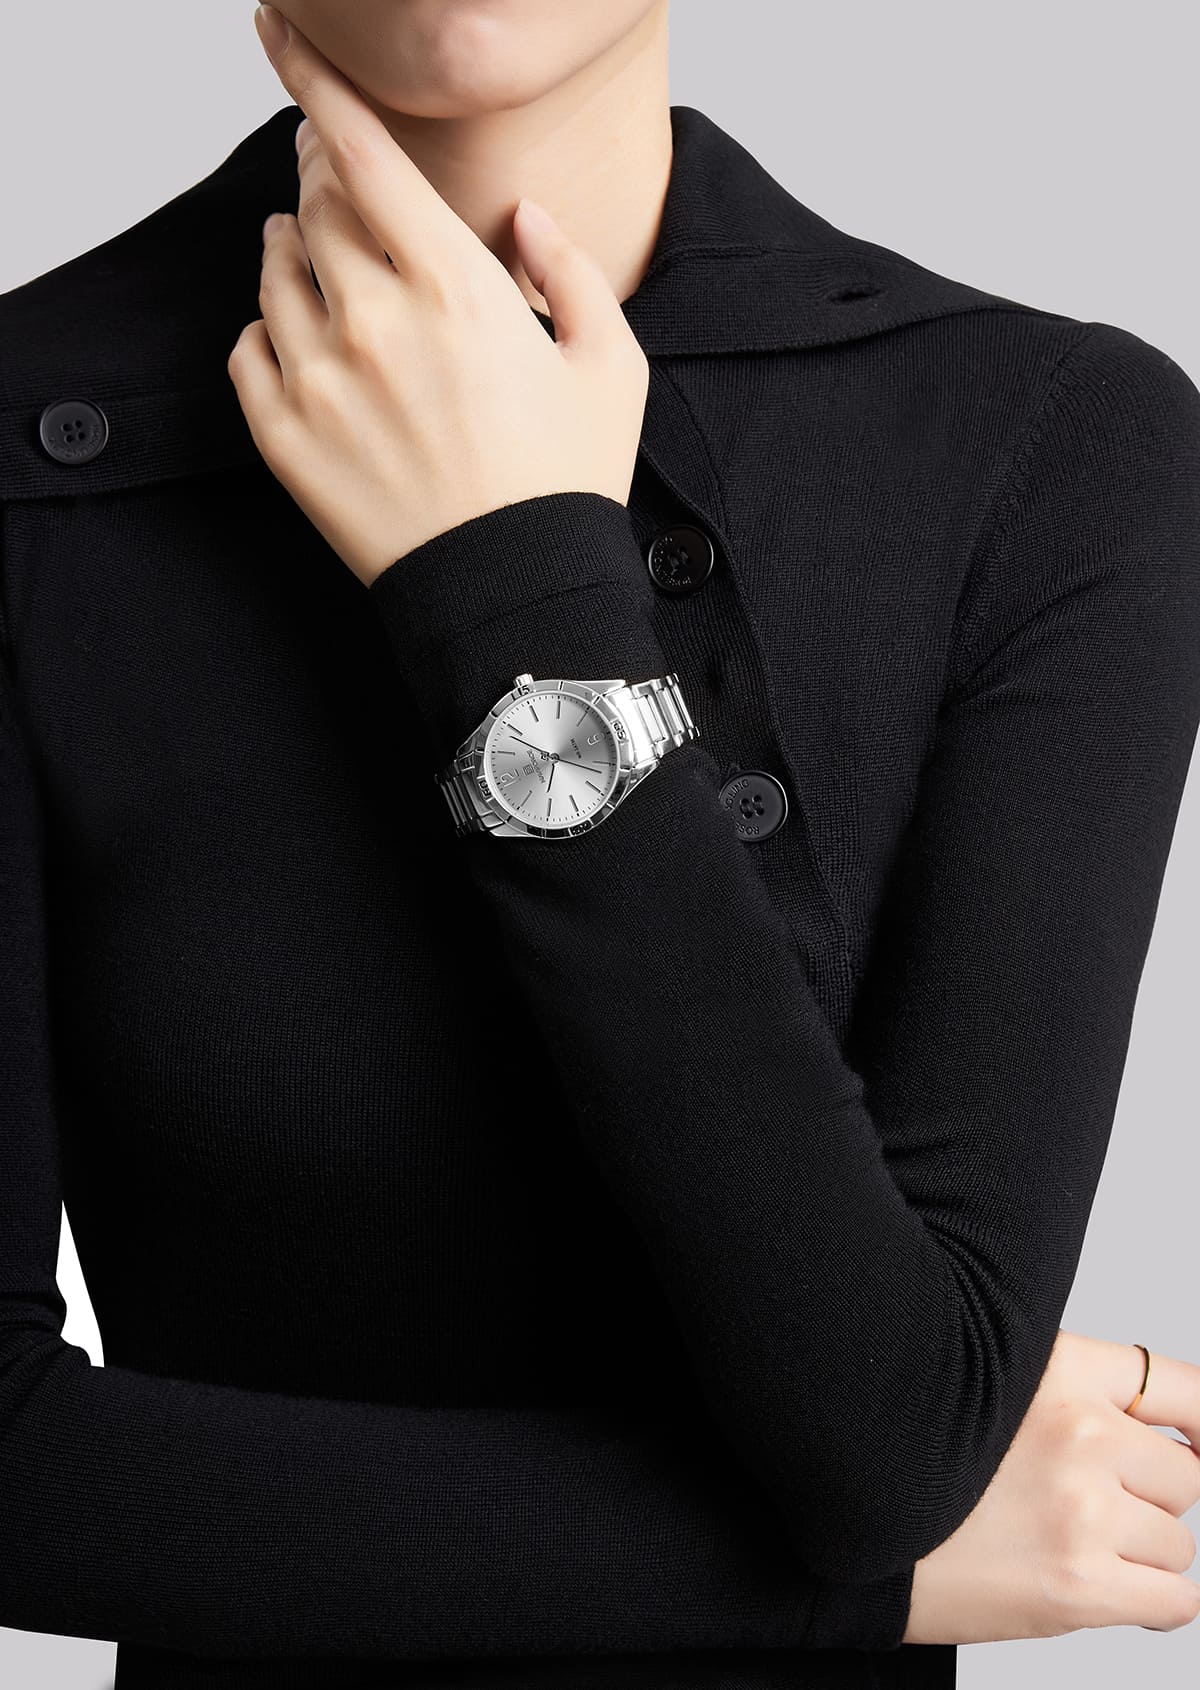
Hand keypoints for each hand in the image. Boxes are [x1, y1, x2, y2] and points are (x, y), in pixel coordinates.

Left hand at [228, 7, 648, 586]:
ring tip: (320, 260)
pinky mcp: (286, 438)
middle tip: (332, 179)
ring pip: (274, 271)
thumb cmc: (566, 485)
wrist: (513, 594)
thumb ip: (570, 271)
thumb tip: (526, 218)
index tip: (282, 38)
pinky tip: (307, 344)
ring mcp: (319, 380)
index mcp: (454, 287)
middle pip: (312, 204)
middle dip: (318, 177)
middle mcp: (373, 320)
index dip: (315, 81)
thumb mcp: (612, 365)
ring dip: (292, 249)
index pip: (361, 151)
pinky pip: (248, 349)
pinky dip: (268, 329)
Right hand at [904, 1331, 1199, 1642]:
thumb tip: (1168, 1443)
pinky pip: (1176, 1602)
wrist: (856, 1527)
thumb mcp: (993, 1388)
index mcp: (1058, 1370)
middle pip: (1184, 1478)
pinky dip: (1152, 1604)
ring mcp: (1083, 1509)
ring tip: (1070, 1546)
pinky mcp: (1080, 1584)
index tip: (1196, 1447)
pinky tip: (1104, 1589)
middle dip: (1149, 1500)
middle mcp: (1079, 1431)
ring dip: (1140, 1554)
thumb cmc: (914, 1457)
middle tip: (1091, 1509)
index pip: (1180, 1388)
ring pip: (1176, 1545)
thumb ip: (1074, 1396)